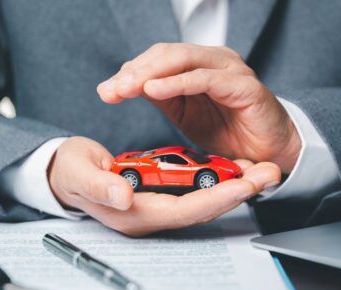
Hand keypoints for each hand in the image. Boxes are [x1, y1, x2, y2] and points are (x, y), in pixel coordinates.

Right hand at [48, 137, 279, 236]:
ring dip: (232, 186)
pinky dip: (216, 180)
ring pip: (202, 200)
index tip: (244, 185)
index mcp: (134, 212)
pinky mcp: (161, 193)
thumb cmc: (71, 172)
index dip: (214, 199)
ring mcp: (157, 204)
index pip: (182, 210)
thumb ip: (100, 187)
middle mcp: (151, 213)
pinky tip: (235, 168)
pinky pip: (195, 190)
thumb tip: (123, 197)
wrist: (67, 173)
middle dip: (236, 193)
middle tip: (267, 174)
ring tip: (261, 170)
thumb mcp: (79, 174)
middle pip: (201, 208)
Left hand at [97, 43, 301, 173]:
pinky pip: (204, 79)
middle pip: (165, 54)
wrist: (266, 151)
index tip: (107, 92)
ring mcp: (228, 70)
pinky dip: (177, 83)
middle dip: (134, 72)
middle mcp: (212, 62)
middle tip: (111, 90)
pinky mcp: (243, 86)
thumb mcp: (186, 115)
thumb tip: (129, 87)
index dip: (130, 73)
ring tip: (126, 88)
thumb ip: (163, 97)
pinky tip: (155, 90)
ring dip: (150, 73)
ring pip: (183, 60)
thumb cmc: (228, 132)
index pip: (157, 59)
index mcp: (197, 67)